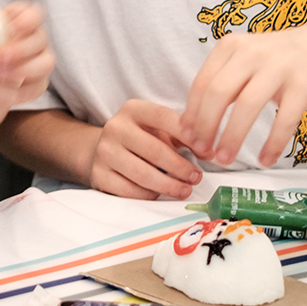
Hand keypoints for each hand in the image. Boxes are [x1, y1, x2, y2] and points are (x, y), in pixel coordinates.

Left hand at [0, 1, 54, 112]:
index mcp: (19, 21)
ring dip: (24, 69)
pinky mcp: (37, 85)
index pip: (34, 12)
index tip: (8, 25)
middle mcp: (35, 40)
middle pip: (40, 38)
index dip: (26, 17)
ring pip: (45, 64)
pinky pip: (34, 89)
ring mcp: (39, 63)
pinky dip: (14, 92)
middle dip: (22, 48)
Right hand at [87, 100, 202, 199]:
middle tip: (196, 178)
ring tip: (184, 190)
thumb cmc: (142, 140)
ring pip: (142, 174)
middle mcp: (115, 127)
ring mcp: (104, 151)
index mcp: (133, 110)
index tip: (208, 153)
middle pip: (155, 150)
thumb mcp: (159, 129)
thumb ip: (184, 135)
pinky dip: (148, 195)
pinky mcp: (98, 174)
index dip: (190, 136)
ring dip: (169, 186)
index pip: (164, 117)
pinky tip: (159, 194)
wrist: (104, 151)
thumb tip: (208, 152)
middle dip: (181, 167)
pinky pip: (129, 190)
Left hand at [180, 29, 306, 167]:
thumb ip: (220, 84)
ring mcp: (279, 67)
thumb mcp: (244, 61)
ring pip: (246, 106)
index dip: (192, 113)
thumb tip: (191, 122)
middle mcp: (251, 54)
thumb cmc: (278, 60)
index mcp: (230, 47)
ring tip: (225, 159)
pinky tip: (265, 159)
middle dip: (206, 127)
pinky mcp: (304, 84)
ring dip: (232, 137)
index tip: (186, 137)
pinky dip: (272, 143)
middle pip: (218, 94)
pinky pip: (284, 119)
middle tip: (202, 151)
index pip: (201, 83)